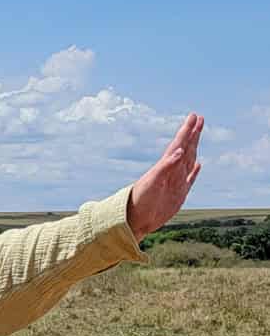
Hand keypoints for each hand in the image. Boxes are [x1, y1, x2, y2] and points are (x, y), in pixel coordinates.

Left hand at [126, 113, 203, 239]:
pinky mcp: (178, 194)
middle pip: (185, 148)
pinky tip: (198, 165)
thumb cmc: (140, 200)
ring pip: (188, 160)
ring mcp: (176, 182)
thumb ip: (166, 166)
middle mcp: (171, 172)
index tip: (194, 116)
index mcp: (165, 166)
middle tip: (199, 118)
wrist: (136, 219)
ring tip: (198, 135)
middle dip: (192, 134)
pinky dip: (194, 171)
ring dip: (194, 147)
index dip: (187, 130)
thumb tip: (180, 150)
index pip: (179, 144)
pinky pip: (189, 179)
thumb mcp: (153, 181)